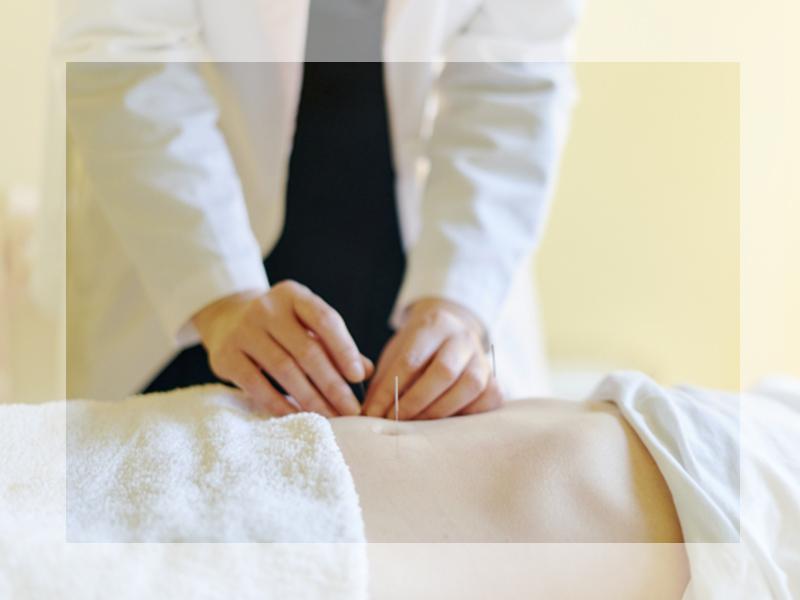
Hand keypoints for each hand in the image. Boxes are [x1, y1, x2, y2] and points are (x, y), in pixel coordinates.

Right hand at [192, 281, 372, 416]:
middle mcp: (266, 308)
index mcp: (293, 295)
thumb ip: (336, 345)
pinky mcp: (226, 356)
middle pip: (306, 350)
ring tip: (331, 417)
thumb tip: (367, 371)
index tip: (359, 377)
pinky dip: (280, 404)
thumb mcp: (307, 325)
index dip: (344, 349)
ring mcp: (243, 331)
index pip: (324, 320)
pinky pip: (257, 385)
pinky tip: (298, 416)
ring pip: (284, 370)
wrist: (227, 320)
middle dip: (332, 384)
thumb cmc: (281, 327)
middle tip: (351, 409)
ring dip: (311, 399)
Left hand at [362, 298, 502, 419]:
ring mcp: (482, 358)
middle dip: (415, 402)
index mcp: (434, 324)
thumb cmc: (416, 350)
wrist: (449, 336)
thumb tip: (368, 414)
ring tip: (415, 426)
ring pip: (469, 386)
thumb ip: (383, 380)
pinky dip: (467, 415)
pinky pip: (488, 399)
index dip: (390, 390)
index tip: (372, 412)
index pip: (410, 360)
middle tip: (394, 421)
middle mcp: (463, 337)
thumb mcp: (396, 354)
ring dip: (439, 412)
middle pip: (443, 372)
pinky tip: (445, 425)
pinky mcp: (494, 379)